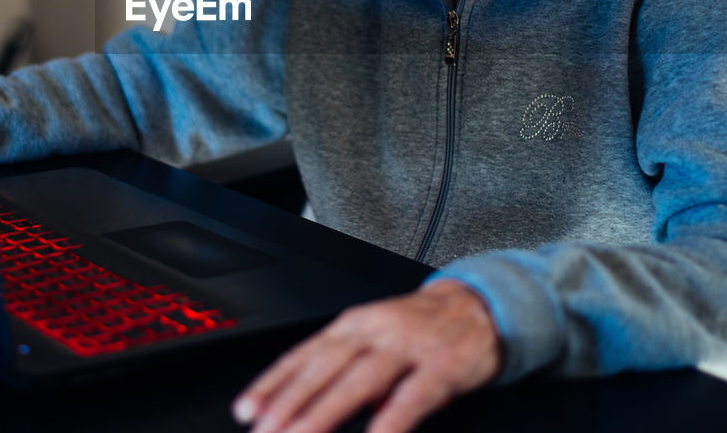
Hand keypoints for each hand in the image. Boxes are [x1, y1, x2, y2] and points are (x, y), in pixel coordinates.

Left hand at [231, 279, 502, 432]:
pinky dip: (390, 420)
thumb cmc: (420, 328)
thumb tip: (304, 403)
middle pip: (323, 368)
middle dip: (289, 402)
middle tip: (265, 430)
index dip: (272, 383)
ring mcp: (408, 346)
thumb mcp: (374, 337)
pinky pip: (412, 397)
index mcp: (353, 325)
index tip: (246, 409)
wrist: (480, 306)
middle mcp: (375, 331)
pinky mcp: (442, 365)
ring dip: (325, 412)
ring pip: (359, 380)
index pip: (303, 355)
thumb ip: (342, 367)